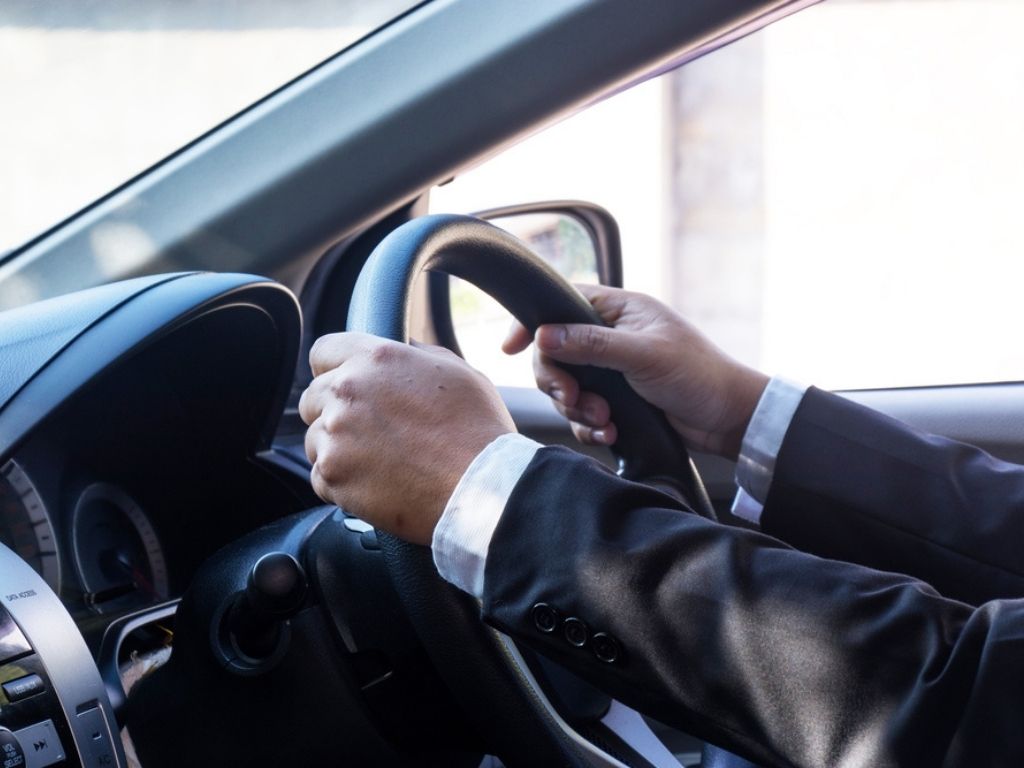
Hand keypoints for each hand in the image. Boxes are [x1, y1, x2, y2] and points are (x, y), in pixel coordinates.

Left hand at [299, 333, 514, 543]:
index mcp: (375, 359)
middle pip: (312, 398)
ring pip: (315, 440)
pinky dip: (341, 483)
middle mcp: (346, 392)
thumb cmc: (477, 429)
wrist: (480, 488)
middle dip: (333, 412)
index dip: (333, 368)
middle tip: (369, 430)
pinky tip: (376, 483)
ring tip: (378, 462)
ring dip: (338, 449)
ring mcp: (335, 437)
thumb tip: (405, 349)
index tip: (343, 382)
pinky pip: (320, 478)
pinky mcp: (333, 478)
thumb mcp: (456, 371)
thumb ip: (418, 354)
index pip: (323, 351)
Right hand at [503, 285, 767, 459]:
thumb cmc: (698, 376)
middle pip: (555, 353)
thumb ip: (591, 343)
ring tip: (605, 421)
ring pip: (568, 387)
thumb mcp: (643, 355)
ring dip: (579, 409)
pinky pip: (584, 414)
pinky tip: (611, 434)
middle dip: (559, 381)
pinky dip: (591, 427)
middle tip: (574, 400)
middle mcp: (611, 336)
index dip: (532, 322)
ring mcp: (612, 370)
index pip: (561, 302)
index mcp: (619, 310)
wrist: (730, 420)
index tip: (510, 347)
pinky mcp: (617, 402)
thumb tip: (543, 334)